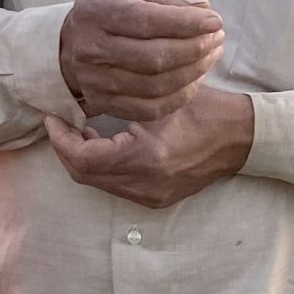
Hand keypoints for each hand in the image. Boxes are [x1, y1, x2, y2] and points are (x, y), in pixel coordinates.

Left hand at [43, 88, 253, 208]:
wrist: (240, 137)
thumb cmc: (204, 109)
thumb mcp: (157, 97)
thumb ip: (119, 99)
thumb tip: (77, 95)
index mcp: (145, 158)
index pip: (83, 158)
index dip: (61, 139)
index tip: (53, 117)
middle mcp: (145, 185)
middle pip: (84, 176)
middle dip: (66, 149)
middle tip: (60, 123)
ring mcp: (151, 196)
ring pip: (98, 183)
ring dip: (83, 158)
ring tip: (79, 129)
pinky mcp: (157, 199)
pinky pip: (116, 186)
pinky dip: (103, 167)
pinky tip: (105, 143)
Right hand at [57, 0, 225, 121]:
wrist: (76, 40)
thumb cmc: (116, 5)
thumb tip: (199, 7)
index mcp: (95, 11)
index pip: (143, 20)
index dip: (184, 23)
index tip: (214, 20)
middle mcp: (89, 48)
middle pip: (152, 58)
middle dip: (194, 49)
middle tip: (217, 37)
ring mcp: (94, 80)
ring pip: (155, 86)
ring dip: (193, 72)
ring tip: (211, 54)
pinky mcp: (103, 103)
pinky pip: (150, 109)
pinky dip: (180, 96)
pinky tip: (194, 78)